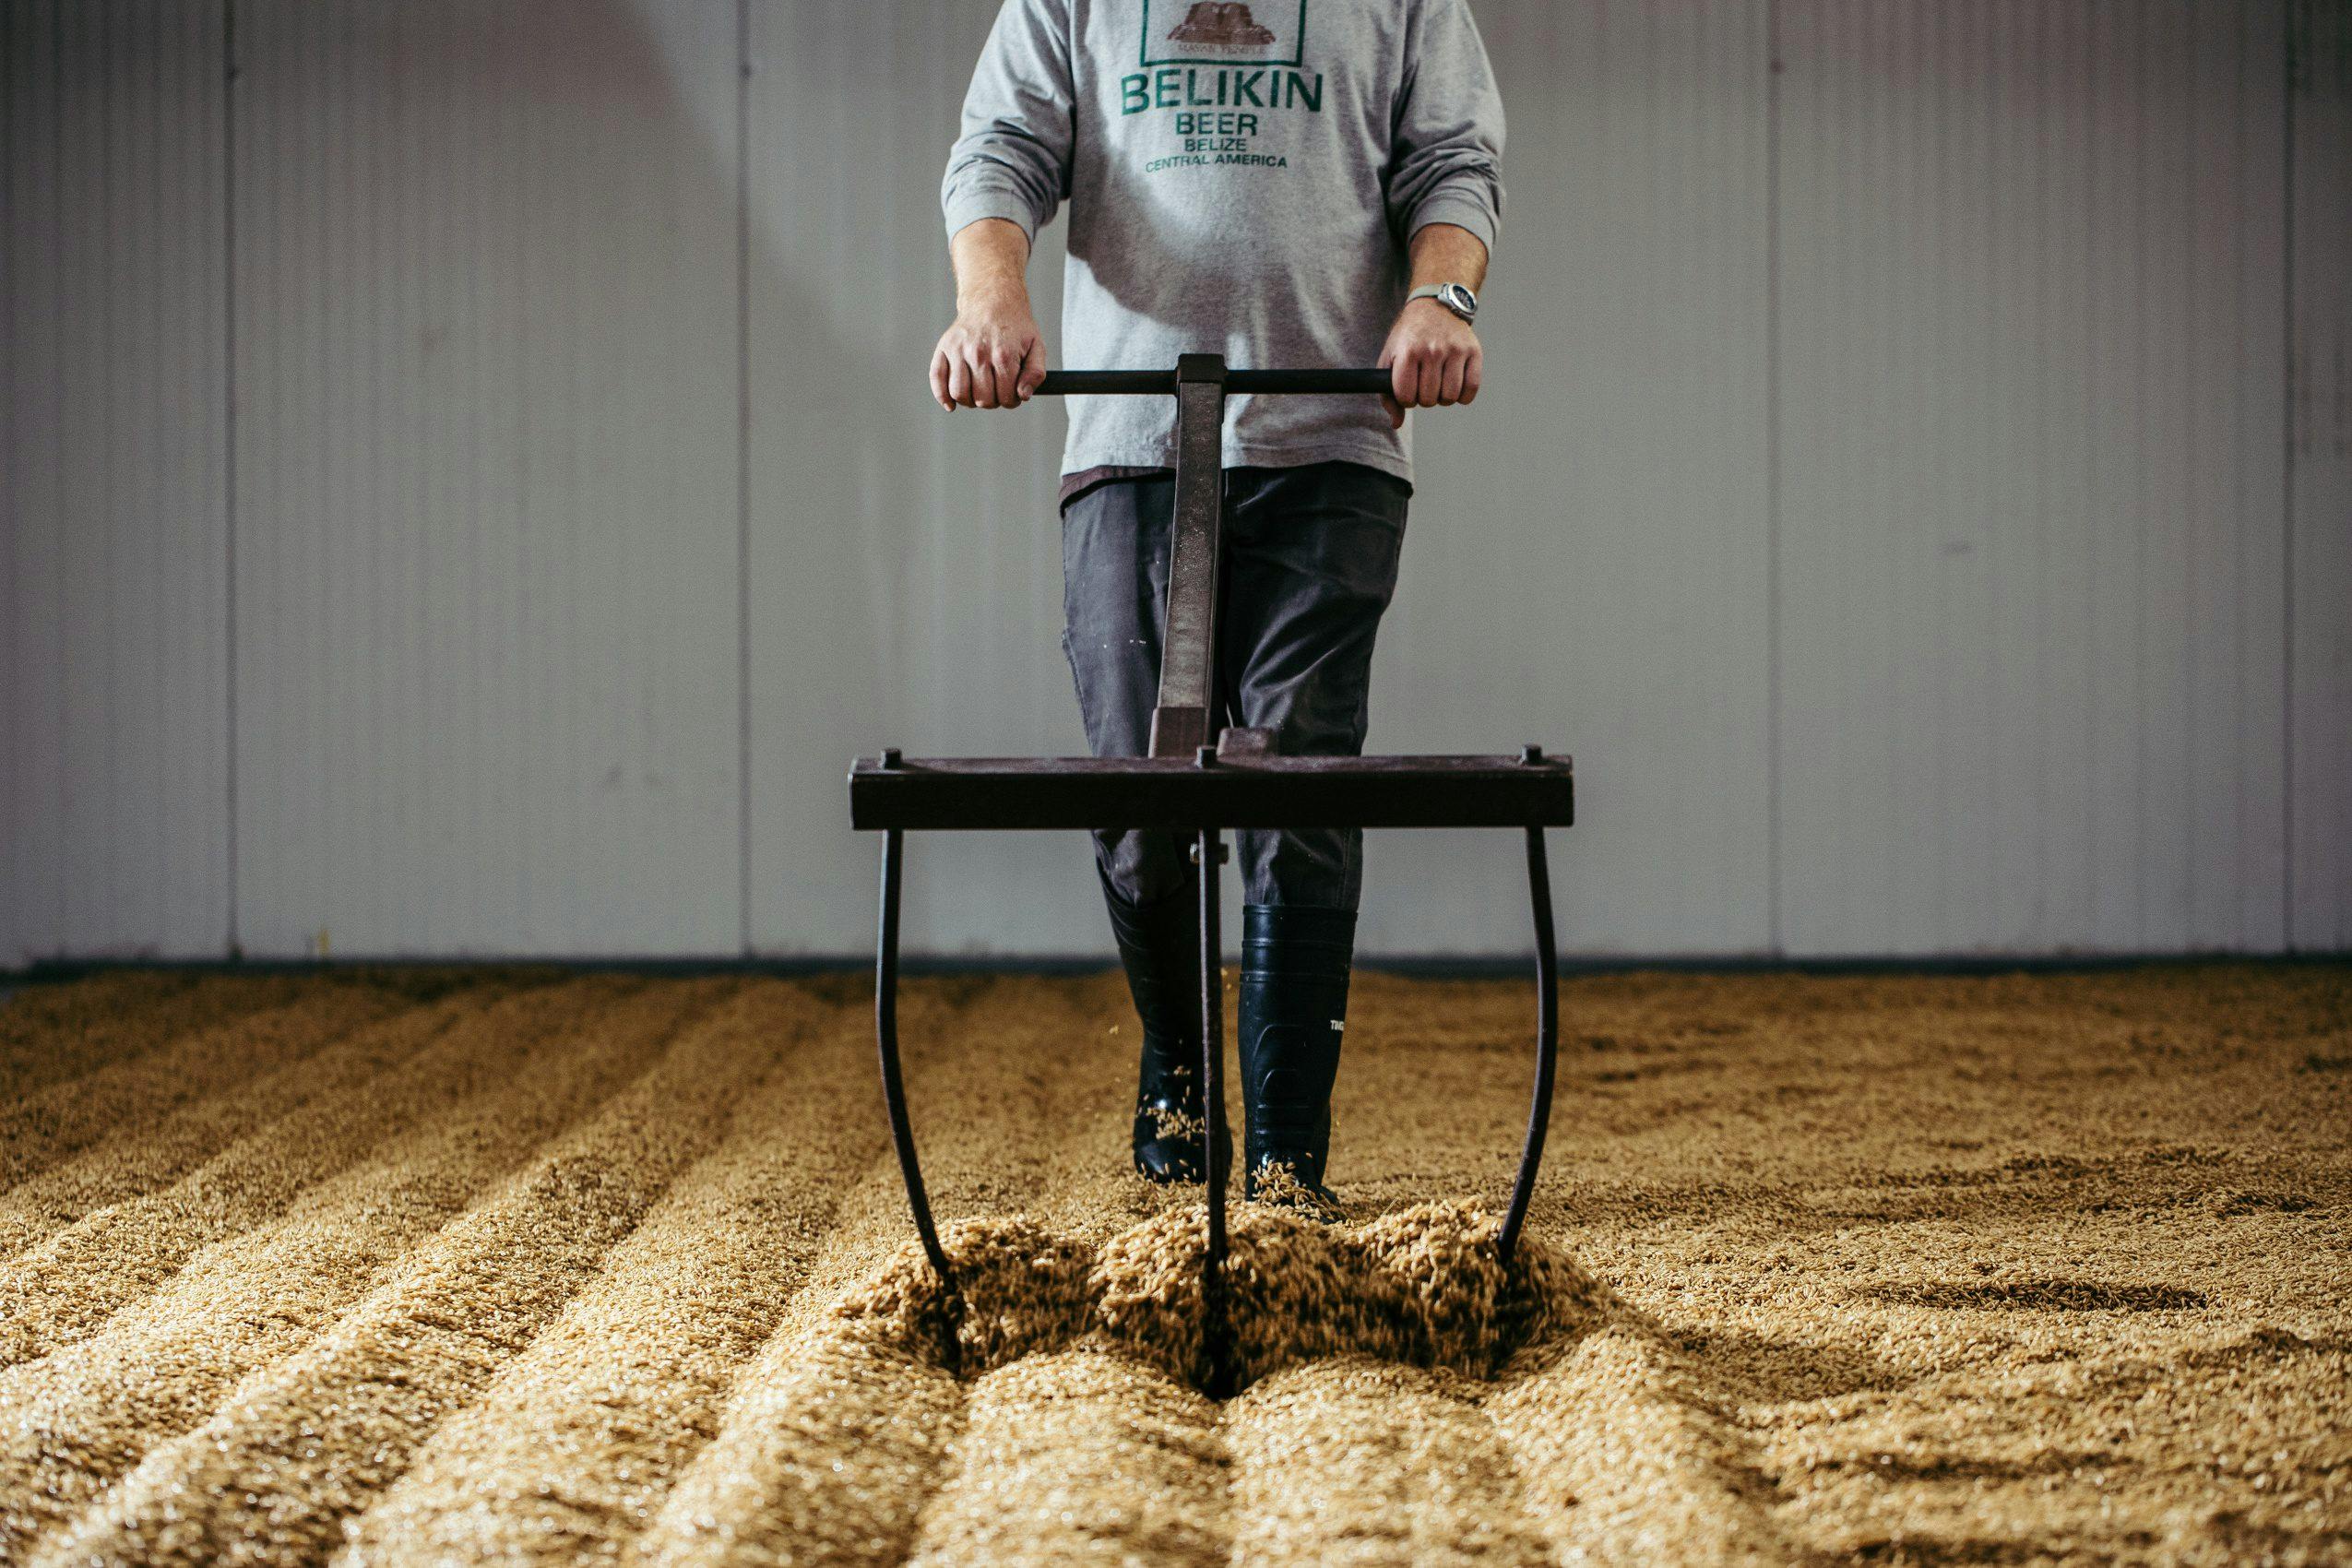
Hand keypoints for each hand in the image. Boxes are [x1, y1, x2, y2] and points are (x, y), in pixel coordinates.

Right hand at [929, 287, 1048, 409]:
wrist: (992, 300)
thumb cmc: (1016, 327)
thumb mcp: (1036, 346)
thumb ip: (1035, 373)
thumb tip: (1023, 395)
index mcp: (1003, 354)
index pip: (1006, 397)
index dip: (1012, 400)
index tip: (1013, 393)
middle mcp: (978, 353)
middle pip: (983, 399)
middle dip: (993, 401)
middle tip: (997, 390)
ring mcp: (959, 350)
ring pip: (959, 393)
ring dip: (971, 401)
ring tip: (979, 392)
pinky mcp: (944, 348)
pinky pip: (937, 378)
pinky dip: (942, 396)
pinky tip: (951, 405)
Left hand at [1377, 298, 1482, 428]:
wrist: (1434, 307)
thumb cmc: (1408, 337)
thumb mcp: (1390, 358)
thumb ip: (1387, 393)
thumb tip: (1396, 423)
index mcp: (1408, 352)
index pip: (1406, 397)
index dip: (1406, 398)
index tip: (1408, 387)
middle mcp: (1432, 350)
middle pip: (1428, 400)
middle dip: (1424, 397)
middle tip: (1425, 382)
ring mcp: (1455, 350)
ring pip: (1450, 397)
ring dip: (1443, 397)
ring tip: (1439, 383)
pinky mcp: (1474, 351)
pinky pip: (1471, 389)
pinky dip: (1463, 395)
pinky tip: (1455, 384)